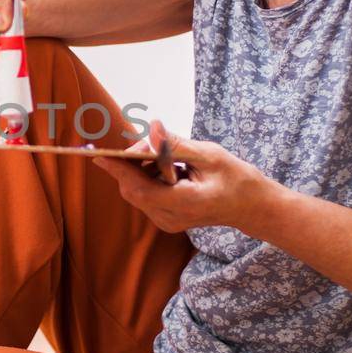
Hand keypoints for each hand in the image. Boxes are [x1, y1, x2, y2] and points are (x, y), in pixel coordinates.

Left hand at [91, 119, 272, 233]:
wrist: (253, 207)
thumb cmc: (237, 178)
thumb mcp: (209, 156)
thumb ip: (176, 146)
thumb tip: (150, 131)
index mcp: (183, 204)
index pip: (139, 188)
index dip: (117, 169)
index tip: (98, 153)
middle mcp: (170, 218)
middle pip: (133, 190)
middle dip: (129, 164)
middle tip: (138, 142)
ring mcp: (167, 221)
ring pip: (138, 192)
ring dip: (141, 170)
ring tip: (166, 156)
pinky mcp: (167, 218)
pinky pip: (147, 195)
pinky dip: (149, 177)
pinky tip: (169, 167)